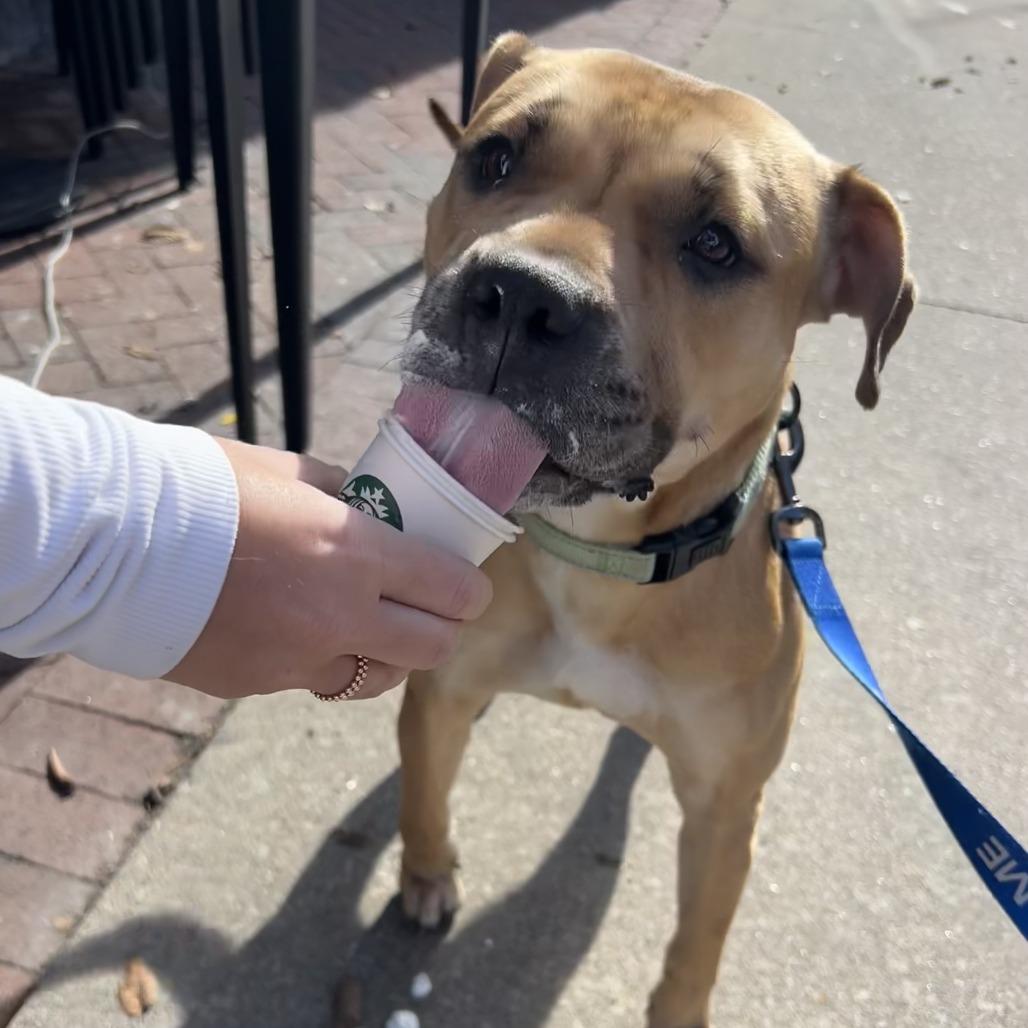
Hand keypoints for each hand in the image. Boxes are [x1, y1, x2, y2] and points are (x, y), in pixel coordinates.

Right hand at [167, 438, 491, 699]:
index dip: (470, 591)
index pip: (451, 590)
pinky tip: (294, 631)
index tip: (468, 587)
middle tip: (430, 610)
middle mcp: (338, 617)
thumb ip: (344, 495)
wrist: (111, 539)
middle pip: (432, 649)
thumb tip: (374, 508)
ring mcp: (296, 660)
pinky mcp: (256, 685)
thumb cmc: (203, 487)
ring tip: (367, 628)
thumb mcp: (290, 472)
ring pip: (377, 678)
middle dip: (442, 629)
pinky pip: (312, 681)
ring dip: (387, 656)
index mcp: (354, 554)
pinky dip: (320, 662)